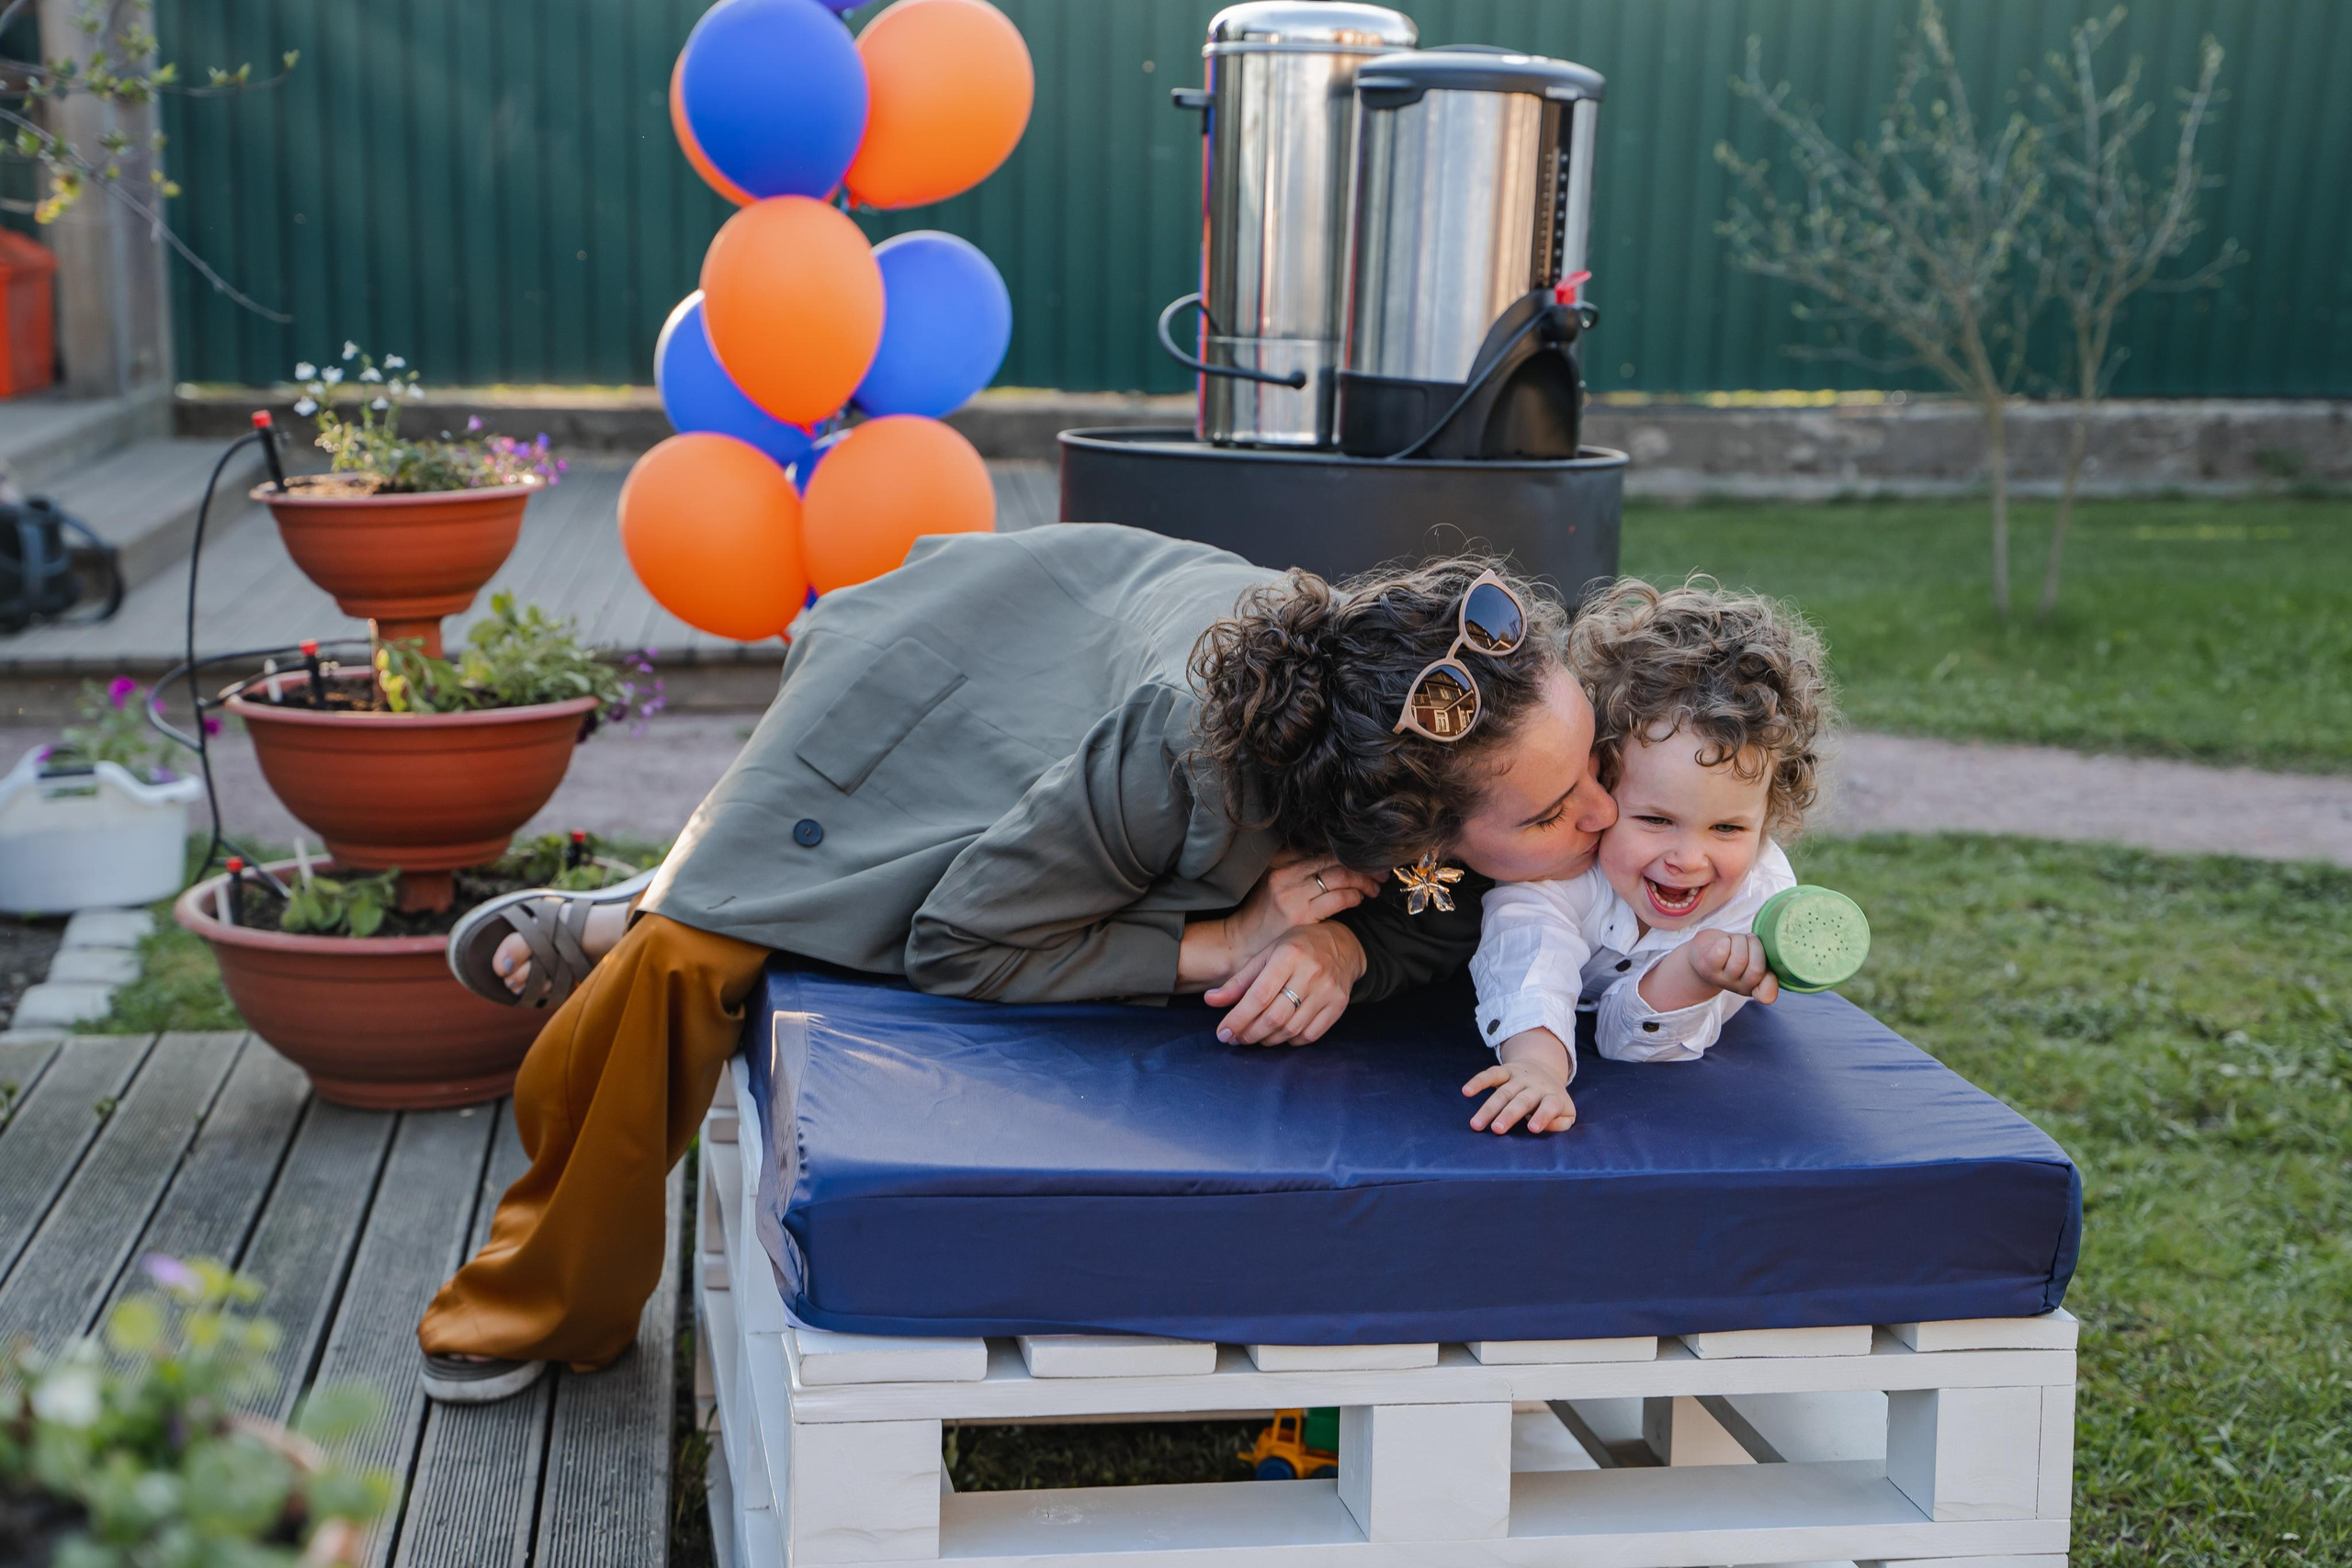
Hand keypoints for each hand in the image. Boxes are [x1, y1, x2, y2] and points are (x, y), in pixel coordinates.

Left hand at [1205, 923, 1366, 1045]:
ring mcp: (1328, 991)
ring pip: (1291, 1029)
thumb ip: (1239, 981)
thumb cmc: (1297, 948)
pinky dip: (1290, 1041)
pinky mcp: (1339, 1005)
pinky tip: (1278, 1035)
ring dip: (1267, 1039)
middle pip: (1275, 1017)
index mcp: (1289, 955)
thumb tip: (1210, 1000)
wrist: (1344, 944)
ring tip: (1253, 1036)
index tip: (1223, 1033)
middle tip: (1235, 1039)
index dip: (1238, 1019)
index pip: (1259, 996)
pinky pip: (1310, 1035)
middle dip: (1249, 1033)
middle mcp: (1311, 973)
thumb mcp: (1266, 955)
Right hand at [1231, 851, 1381, 959]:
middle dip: (1362, 867)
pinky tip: (1359, 898)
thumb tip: (1334, 864)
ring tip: (1373, 888)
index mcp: (1281, 867)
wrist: (1241, 944)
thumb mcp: (1275, 886)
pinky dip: (1353, 896)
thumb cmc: (1263, 917)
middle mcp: (1286, 878)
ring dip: (1363, 882)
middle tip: (1379, 873)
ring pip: (1339, 878)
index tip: (1368, 860)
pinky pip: (1337, 899)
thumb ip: (1299, 873)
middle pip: (1334, 862)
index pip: (1323, 853)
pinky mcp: (1301, 917)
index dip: (1349, 855)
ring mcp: (1293, 897)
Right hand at [1462, 1028, 1576, 1134]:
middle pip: (1522, 1100)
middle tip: (1497, 1130)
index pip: (1550, 1106)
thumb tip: (1545, 1127)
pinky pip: (1491, 1074)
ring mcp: (1520, 1077)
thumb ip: (1561, 1123)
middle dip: (1509, 1114)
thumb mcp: (1566, 1113)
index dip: (1543, 1116)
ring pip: (1503, 1092)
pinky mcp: (1506, 1070)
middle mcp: (1536, 1085)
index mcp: (1553, 1097)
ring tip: (1476, 1124)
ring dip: (1489, 1107)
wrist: (1543, 1069)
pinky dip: (1478, 1081)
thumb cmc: (1552, 1101)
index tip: (1532, 1128)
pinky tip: (1466, 1091)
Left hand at [1681, 931, 1780, 1004]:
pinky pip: (1722, 951)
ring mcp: (1722, 980)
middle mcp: (1738, 988)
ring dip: (1739, 940)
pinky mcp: (1707, 967)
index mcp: (1755, 986)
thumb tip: (1780, 950)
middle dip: (1756, 946)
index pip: (1766, 995)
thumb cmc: (1736, 950)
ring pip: (1739, 959)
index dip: (1771, 983)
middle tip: (1751, 938)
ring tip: (1736, 939)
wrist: (1704, 950)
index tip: (1769, 967)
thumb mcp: (1755, 956)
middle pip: (1756, 969)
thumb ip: (1768, 958)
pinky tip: (1724, 941)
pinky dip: (1726, 940)